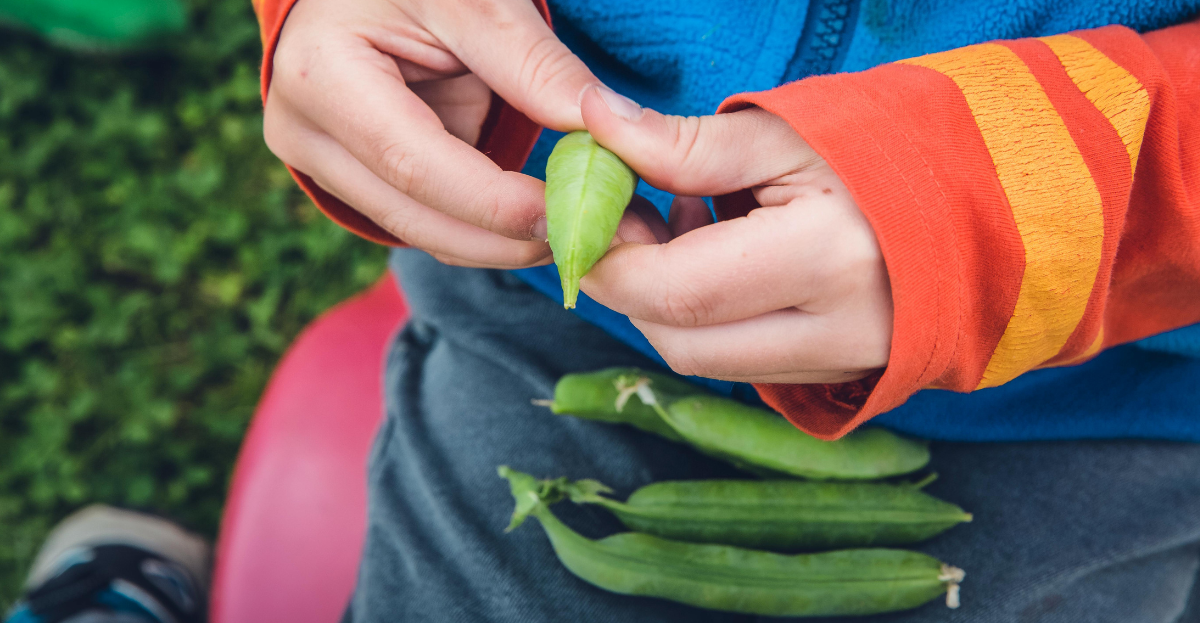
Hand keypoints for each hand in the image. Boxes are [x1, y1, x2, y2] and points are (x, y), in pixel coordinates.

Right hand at [263, 0, 599, 267]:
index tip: (567, 217)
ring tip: (580, 238)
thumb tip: (606, 126)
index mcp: (322, 75)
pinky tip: (544, 227)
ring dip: (501, 245)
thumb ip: (533, 64)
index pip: (414, 163)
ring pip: (421, 232)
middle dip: (505, 242)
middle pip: (414, 216)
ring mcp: (323, 163)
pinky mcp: (354, 179)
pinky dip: (486, 229)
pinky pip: (426, 219)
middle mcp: (306, 132)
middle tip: (589, 247)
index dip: (493, 203)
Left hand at [579, 87, 892, 383]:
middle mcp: (838, 331)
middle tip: (627, 216)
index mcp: (826, 259)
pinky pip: (742, 363)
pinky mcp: (842, 374)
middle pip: (680, 342)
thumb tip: (594, 125)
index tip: (582, 214)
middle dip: (629, 286)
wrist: (995, 200)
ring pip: (706, 361)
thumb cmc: (891, 150)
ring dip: (666, 303)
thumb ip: (683, 144)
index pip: (674, 290)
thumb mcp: (786, 133)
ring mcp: (844, 364)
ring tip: (686, 224)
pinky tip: (724, 256)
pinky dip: (708, 318)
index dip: (609, 258)